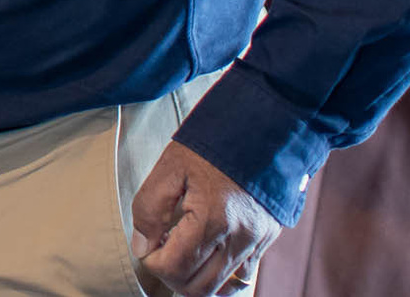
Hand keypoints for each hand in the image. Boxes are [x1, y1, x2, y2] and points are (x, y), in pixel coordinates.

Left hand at [130, 141, 280, 296]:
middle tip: (162, 250)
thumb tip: (142, 246)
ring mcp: (257, 242)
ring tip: (182, 251)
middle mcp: (239, 238)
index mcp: (213, 219)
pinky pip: (242, 277)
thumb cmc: (212, 145)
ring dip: (194, 278)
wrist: (261, 129)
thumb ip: (149, 208)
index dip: (152, 262)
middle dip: (172, 276)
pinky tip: (206, 256)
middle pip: (198, 288)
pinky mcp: (267, 240)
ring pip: (221, 288)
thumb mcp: (170, 167)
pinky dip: (220, 277)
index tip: (148, 243)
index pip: (175, 269)